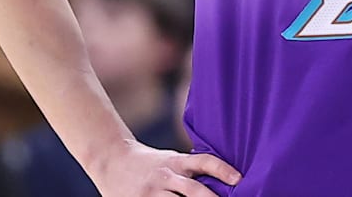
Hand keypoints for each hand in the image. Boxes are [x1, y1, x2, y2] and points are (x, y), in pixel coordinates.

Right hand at [88, 140, 240, 196]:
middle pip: (194, 191)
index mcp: (177, 162)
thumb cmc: (149, 163)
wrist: (111, 159)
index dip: (223, 170)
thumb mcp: (171, 160)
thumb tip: (224, 183)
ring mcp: (151, 192)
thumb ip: (191, 170)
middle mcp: (166, 176)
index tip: (239, 179)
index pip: (205, 162)